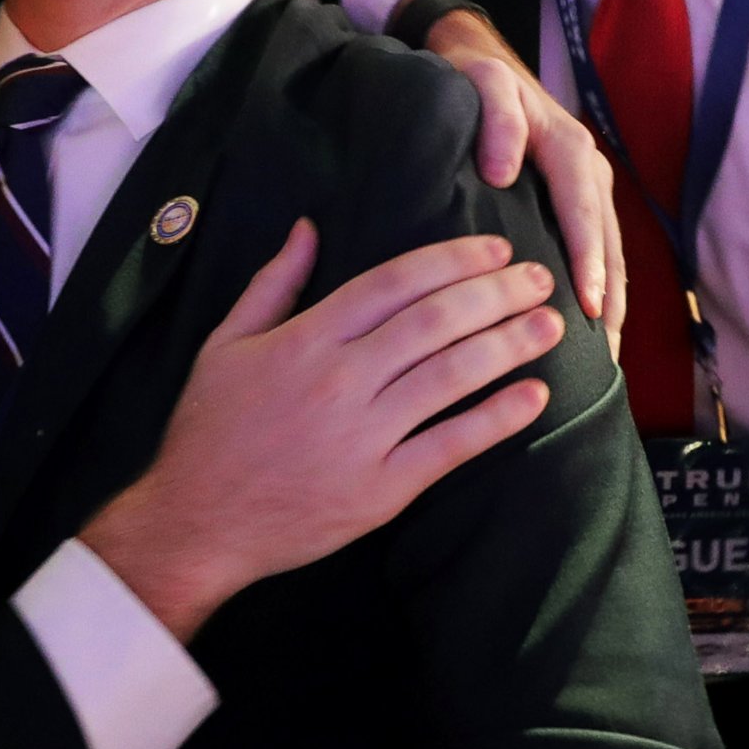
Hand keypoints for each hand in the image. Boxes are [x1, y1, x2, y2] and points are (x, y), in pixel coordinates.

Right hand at [79, 221, 560, 639]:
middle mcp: (339, 381)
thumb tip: (307, 228)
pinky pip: (450, 447)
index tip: (492, 248)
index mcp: (303, 340)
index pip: (392, 283)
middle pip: (433, 322)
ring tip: (549, 326)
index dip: (449, 260)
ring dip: (508, 345)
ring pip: (451, 376)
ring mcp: (363, 437)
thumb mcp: (224, 343)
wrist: (198, 520)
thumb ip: (272, 284)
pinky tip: (532, 397)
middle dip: (494, 293)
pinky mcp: (381, 490)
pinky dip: (496, 419)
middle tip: (539, 277)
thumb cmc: (210, 428)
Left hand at [423, 4, 621, 354]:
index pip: (583, 214)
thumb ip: (495, 122)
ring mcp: (588, 185)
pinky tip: (592, 326)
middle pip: (607, 244)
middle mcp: (588, 169)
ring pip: (609, 252)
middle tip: (606, 358)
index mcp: (569, 148)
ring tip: (606, 359)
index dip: (589, 263)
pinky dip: (601, 286)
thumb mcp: (481, 85)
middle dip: (610, 301)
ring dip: (612, 303)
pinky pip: (596, 247)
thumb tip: (503, 173)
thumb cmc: (477, 78)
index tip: (588, 307)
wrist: (480, 62)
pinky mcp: (577, 198)